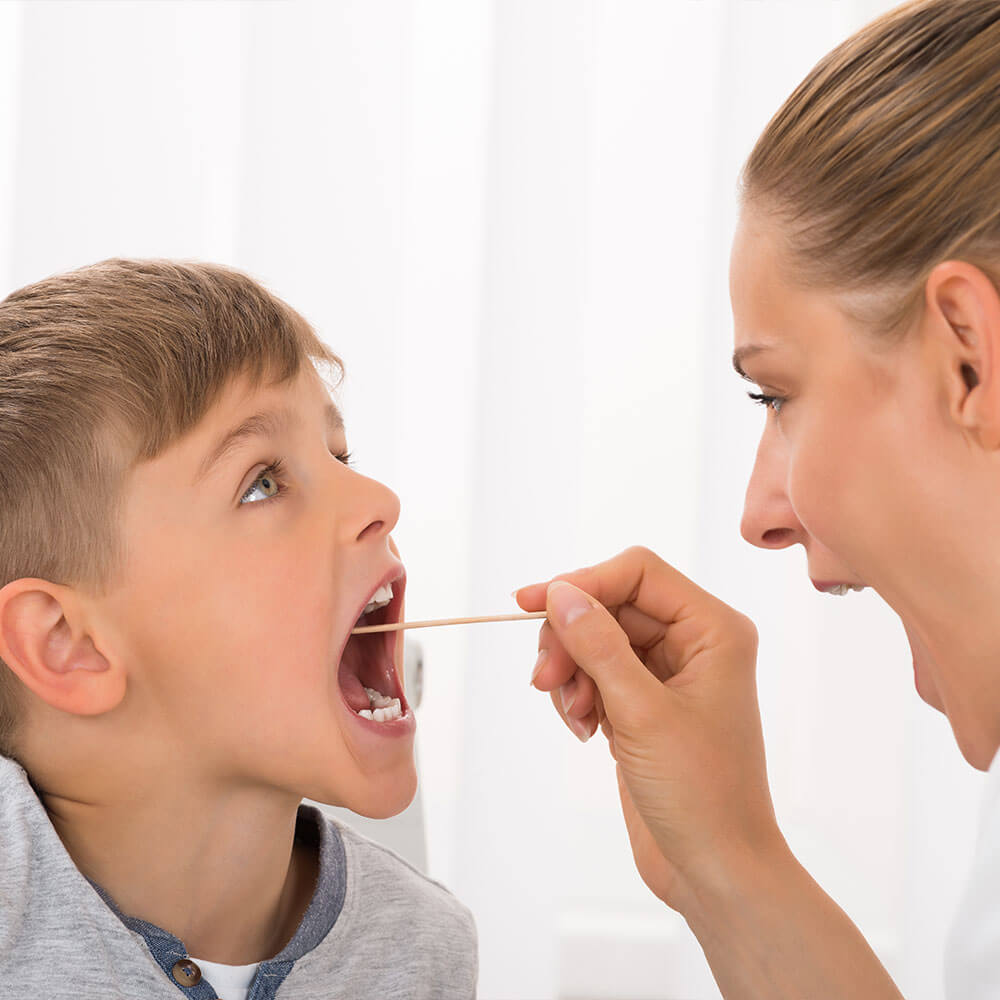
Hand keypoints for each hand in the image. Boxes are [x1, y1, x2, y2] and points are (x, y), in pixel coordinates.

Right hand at [515, 546, 782, 914]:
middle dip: (571, 638)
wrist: (716, 870)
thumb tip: (560, 592)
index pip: (637, 573)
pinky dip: (579, 695)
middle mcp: (694, 642)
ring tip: (575, 715)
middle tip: (545, 679)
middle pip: (610, 605)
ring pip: (597, 639)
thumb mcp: (641, 713)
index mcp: (713, 629)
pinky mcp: (645, 703)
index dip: (583, 581)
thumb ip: (598, 645)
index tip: (531, 605)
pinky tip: (585, 731)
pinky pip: (597, 674)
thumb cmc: (701, 793)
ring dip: (572, 671)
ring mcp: (668, 673)